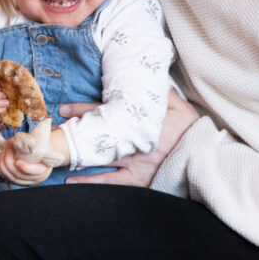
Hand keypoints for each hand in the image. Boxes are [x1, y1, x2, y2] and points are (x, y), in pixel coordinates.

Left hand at [0, 144, 51, 185]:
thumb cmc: (39, 147)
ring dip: (2, 166)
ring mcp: (26, 181)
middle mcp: (35, 178)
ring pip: (11, 178)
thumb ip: (25, 143)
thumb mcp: (36, 144)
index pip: (36, 171)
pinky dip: (0, 169)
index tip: (18, 161)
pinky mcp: (18, 181)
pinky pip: (7, 178)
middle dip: (9, 163)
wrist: (41, 153)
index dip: (26, 168)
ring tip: (0, 154)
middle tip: (6, 151)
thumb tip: (10, 142)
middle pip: (19, 175)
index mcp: (43, 169)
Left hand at [67, 90, 197, 186]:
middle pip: (97, 133)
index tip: (64, 108)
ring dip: (77, 154)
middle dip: (74, 130)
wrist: (206, 159)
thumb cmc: (192, 131)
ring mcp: (134, 161)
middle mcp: (134, 140)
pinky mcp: (137, 179)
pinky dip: (89, 181)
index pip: (106, 112)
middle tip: (52, 130)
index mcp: (141, 120)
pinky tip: (69, 181)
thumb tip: (148, 78)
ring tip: (55, 154)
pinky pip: (109, 181)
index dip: (83, 109)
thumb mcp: (179, 106)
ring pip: (99, 157)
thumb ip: (161, 92)